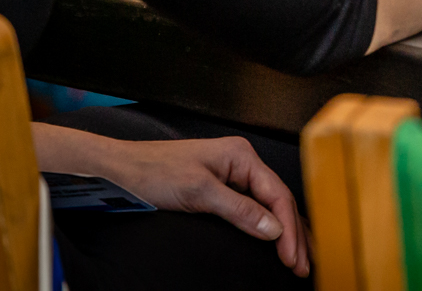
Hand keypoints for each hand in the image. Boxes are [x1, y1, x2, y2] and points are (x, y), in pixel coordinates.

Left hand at [101, 136, 309, 277]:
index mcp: (241, 155)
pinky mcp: (221, 188)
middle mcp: (241, 163)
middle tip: (301, 265)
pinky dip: (267, 226)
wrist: (119, 170)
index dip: (288, 228)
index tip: (291, 257)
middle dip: (293, 233)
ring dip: (285, 232)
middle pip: (278, 200)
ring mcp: (232, 175)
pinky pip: (254, 208)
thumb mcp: (198, 192)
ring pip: (269, 206)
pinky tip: (276, 240)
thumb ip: (239, 210)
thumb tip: (273, 228)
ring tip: (297, 258)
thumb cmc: (151, 172)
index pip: (277, 195)